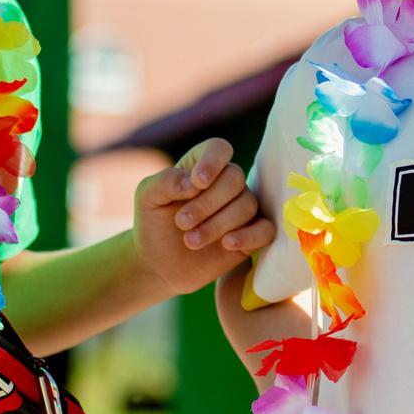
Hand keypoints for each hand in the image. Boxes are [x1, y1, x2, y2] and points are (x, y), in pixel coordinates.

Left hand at [133, 138, 271, 294]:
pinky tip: (227, 244)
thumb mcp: (147, 198)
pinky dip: (249, 236)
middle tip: (181, 223)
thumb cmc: (154, 225)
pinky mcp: (251, 236)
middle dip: (207, 202)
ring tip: (190, 241)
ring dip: (217, 224)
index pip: (218, 149)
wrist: (159, 265)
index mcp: (201, 167)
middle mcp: (225, 184)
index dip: (212, 162)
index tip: (197, 183)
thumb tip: (193, 182)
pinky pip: (266, 229)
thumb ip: (165, 181)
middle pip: (234, 178)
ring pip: (247, 205)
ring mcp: (240, 209)